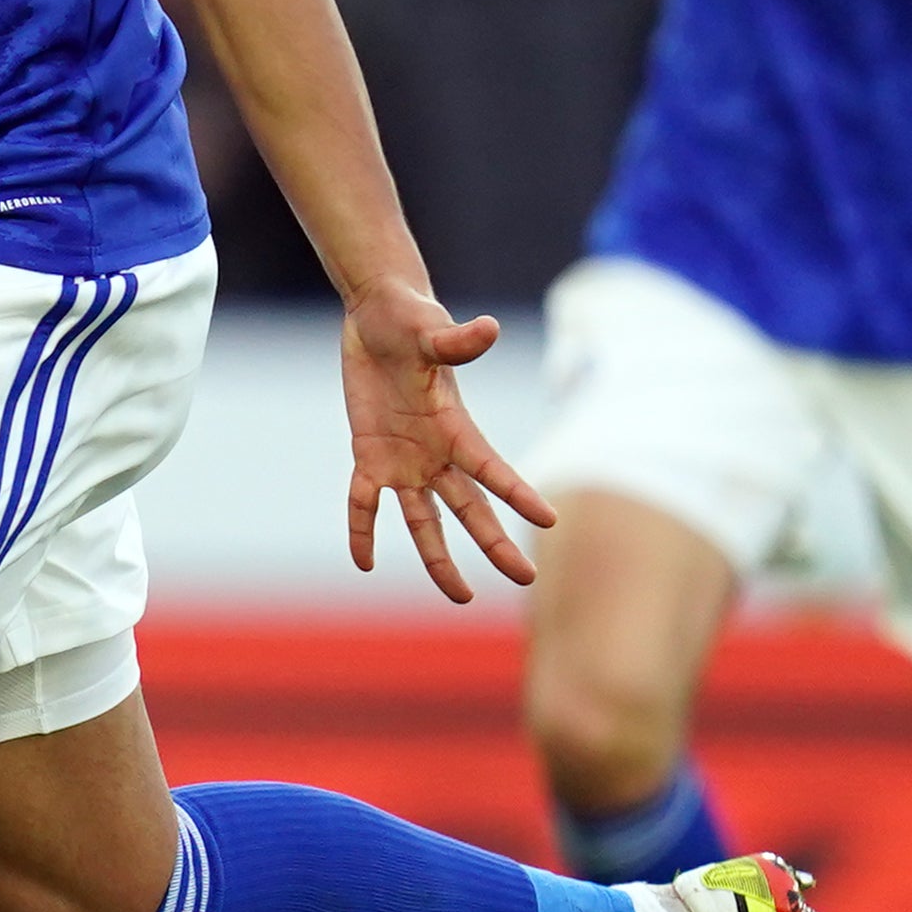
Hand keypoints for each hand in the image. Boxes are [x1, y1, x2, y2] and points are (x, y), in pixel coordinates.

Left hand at [339, 283, 551, 601]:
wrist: (379, 315)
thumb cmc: (410, 317)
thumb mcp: (429, 329)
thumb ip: (455, 340)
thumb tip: (488, 328)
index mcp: (456, 425)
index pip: (492, 467)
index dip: (519, 493)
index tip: (550, 519)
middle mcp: (436, 451)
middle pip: (469, 506)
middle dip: (494, 542)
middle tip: (524, 577)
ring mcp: (404, 459)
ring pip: (424, 520)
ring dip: (438, 557)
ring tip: (458, 595)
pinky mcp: (369, 456)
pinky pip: (364, 503)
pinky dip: (362, 529)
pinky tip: (363, 561)